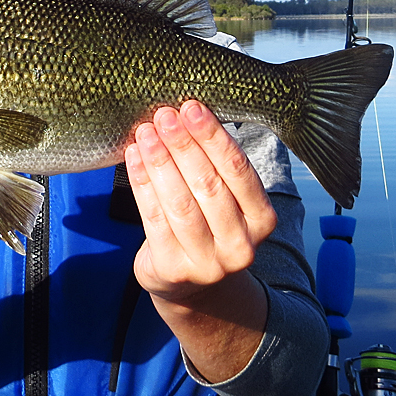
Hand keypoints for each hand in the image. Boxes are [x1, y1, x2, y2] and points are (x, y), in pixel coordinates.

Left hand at [125, 100, 277, 303]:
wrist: (192, 287)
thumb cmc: (208, 226)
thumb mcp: (227, 201)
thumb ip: (216, 166)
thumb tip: (188, 113)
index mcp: (262, 220)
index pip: (239, 171)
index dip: (214, 137)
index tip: (193, 108)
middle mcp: (240, 245)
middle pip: (209, 185)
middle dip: (184, 145)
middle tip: (164, 115)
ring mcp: (207, 263)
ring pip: (180, 202)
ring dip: (160, 161)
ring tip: (145, 131)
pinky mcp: (173, 269)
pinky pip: (154, 218)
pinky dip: (142, 183)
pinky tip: (133, 157)